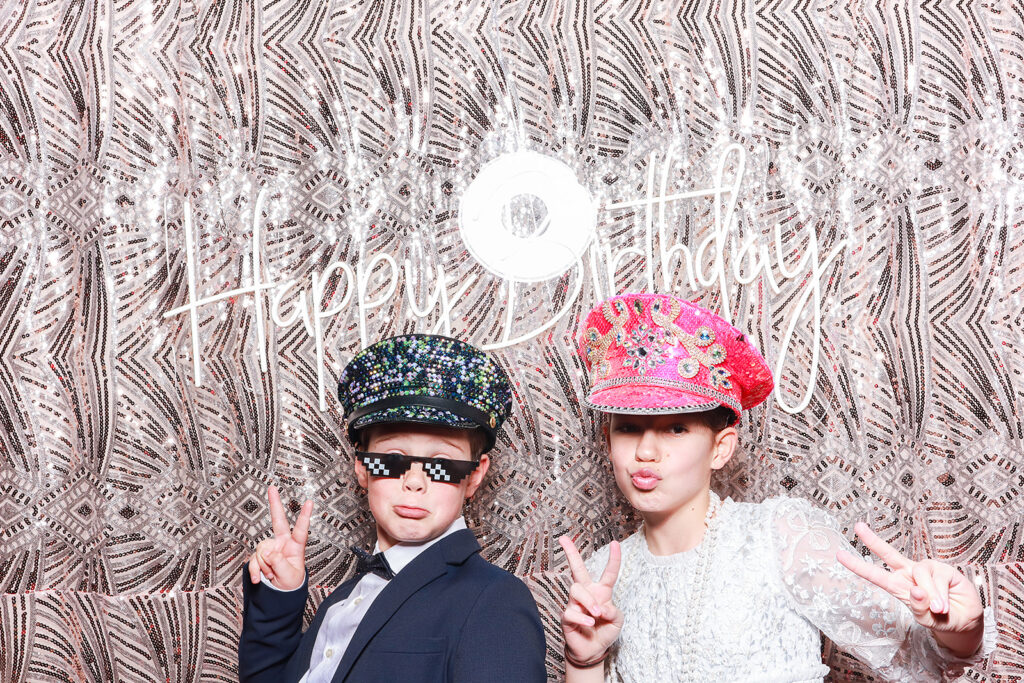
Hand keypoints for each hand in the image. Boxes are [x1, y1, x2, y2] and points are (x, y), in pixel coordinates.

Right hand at [247, 485, 313, 590]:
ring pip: (262, 550)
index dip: (305, 516)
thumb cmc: (290, 583)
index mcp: (295, 547)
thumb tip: (267, 551)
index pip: (301, 530)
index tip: (310, 502)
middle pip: (278, 521)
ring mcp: (270, 548)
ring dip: (265, 566)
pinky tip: (259, 578)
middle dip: (274, 504)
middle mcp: (282, 543)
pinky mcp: (259, 555)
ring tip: (272, 575)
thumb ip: (279, 563)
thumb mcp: (289, 576)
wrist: (279, 594)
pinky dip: (255, 570)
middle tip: (272, 488)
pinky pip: (253, 560)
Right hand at [558, 536, 621, 667]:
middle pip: (577, 569)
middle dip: (570, 553)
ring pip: (576, 589)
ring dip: (589, 601)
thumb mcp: (617, 621)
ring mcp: (575, 603)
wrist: (593, 651)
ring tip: (596, 614)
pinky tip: (589, 624)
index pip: (608, 573)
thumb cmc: (605, 631)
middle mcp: (587, 593)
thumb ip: (613, 611)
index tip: (615, 543)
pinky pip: (571, 611)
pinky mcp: (566, 616)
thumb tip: (600, 607)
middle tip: (563, 538)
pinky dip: (582, 618)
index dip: (613, 559)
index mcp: (602, 591)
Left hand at [837, 522, 984, 656]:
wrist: (965, 621)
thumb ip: (919, 607)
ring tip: (939, 609)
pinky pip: (938, 578)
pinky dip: (941, 594)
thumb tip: (916, 589)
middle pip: (889, 554)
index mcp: (899, 587)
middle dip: (873, 540)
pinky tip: (945, 604)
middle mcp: (910, 574)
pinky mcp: (944, 569)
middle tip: (857, 526)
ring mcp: (926, 570)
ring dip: (931, 595)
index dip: (857, 565)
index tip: (839, 555)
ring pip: (919, 573)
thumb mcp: (927, 619)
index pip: (875, 575)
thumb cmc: (941, 619)